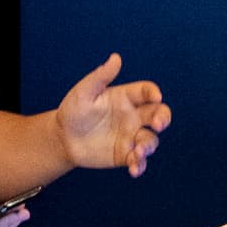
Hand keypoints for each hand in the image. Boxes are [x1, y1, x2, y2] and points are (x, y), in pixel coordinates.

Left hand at [55, 54, 170, 176]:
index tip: (155, 96)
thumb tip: (116, 57)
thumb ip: (100, 77)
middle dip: (163, 118)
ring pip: (150, 140)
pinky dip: (140, 165)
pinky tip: (134, 168)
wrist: (63, 138)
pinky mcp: (125, 154)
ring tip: (138, 151)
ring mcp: (131, 136)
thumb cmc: (73, 110)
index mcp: (125, 98)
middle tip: (158, 124)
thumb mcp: (84, 92)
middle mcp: (133, 116)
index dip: (154, 93)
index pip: (146, 92)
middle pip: (158, 114)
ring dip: (149, 145)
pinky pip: (139, 160)